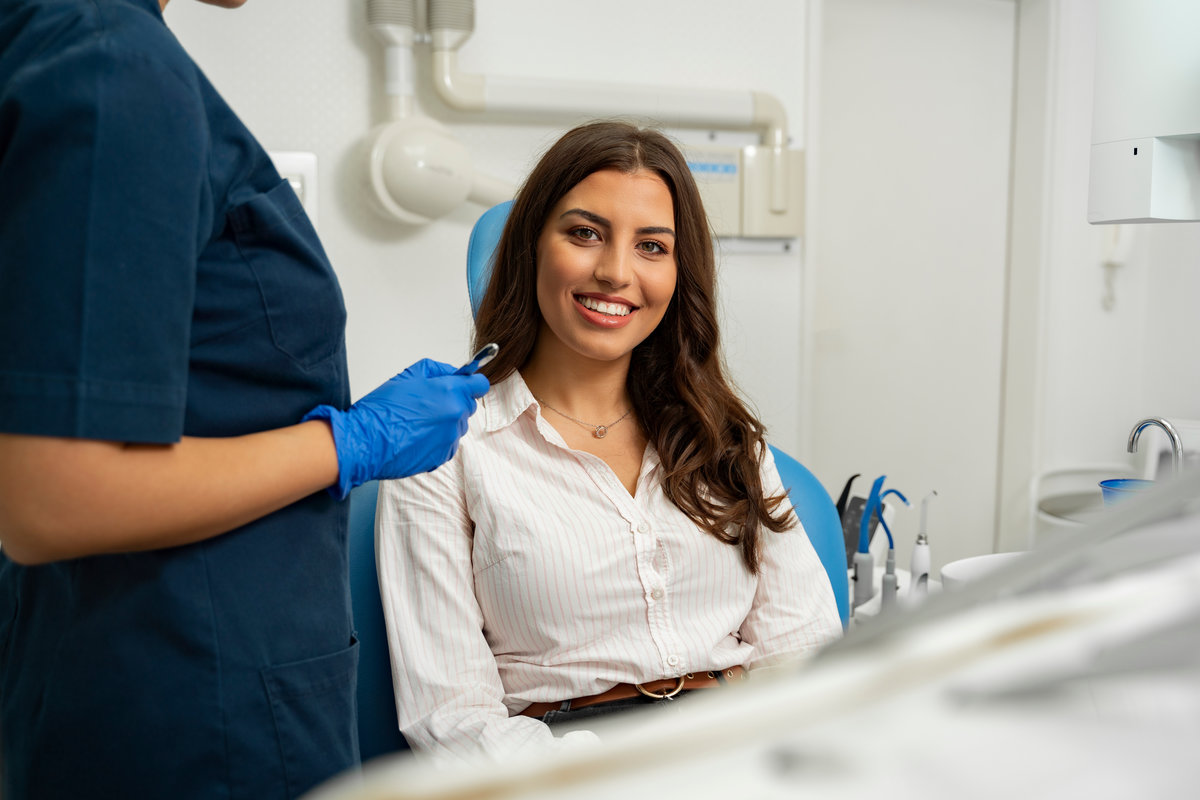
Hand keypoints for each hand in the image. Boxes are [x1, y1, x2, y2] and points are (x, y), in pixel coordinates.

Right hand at [303, 359, 489, 498]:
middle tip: (429, 404)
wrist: (366, 442)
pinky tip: (416, 436)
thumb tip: (453, 373)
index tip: (464, 385)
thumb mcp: (407, 376)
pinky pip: (448, 444)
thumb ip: (436, 370)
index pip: (479, 385)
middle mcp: (455, 415)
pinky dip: (437, 440)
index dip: (472, 383)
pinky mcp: (443, 456)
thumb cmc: (382, 409)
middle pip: (468, 406)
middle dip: (455, 402)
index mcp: (449, 392)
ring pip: (457, 426)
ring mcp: (451, 438)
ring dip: (445, 422)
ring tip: (417, 422)